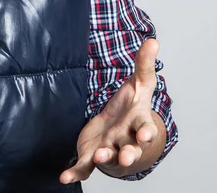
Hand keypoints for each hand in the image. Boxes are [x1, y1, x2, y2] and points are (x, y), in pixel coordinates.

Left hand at [60, 38, 164, 183]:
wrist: (119, 129)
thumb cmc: (131, 106)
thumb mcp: (140, 83)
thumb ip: (144, 64)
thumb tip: (153, 40)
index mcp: (137, 123)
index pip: (145, 129)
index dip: (146, 133)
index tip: (145, 134)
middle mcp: (125, 140)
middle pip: (130, 150)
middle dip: (129, 154)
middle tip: (125, 156)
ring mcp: (109, 150)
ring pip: (109, 159)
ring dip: (104, 160)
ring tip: (98, 157)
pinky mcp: (92, 155)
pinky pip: (84, 168)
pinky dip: (74, 173)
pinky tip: (63, 178)